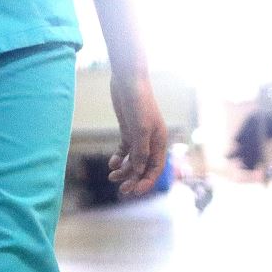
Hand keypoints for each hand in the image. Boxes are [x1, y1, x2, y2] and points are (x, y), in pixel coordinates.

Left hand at [108, 73, 167, 198]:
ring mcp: (139, 135)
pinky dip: (119, 158)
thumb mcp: (140, 128)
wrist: (128, 80)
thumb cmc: (138, 102)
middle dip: (134, 179)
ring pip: (133, 159)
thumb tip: (139, 170)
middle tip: (121, 190)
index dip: (146, 182)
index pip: (156, 168)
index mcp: (160, 141)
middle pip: (144, 166)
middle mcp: (151, 140)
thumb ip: (141, 150)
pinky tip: (112, 163)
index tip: (134, 192)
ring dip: (124, 170)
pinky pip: (125, 149)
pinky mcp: (128, 129)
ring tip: (112, 177)